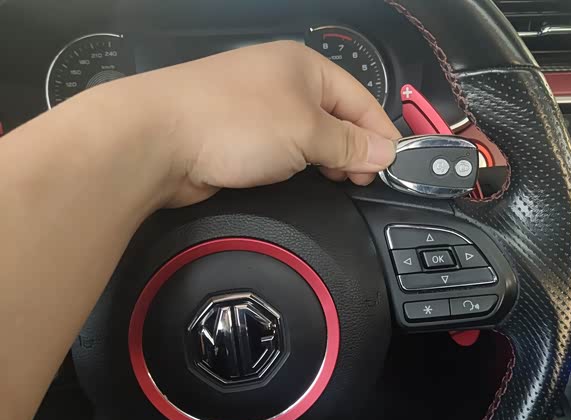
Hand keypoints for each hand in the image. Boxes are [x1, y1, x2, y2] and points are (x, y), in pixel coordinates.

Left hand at [105, 40, 400, 206]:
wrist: (157, 140)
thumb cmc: (240, 124)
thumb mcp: (307, 132)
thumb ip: (350, 145)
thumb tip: (387, 153)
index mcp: (305, 66)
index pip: (359, 99)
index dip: (380, 134)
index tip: (394, 169)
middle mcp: (283, 82)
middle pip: (336, 117)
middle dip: (354, 149)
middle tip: (363, 182)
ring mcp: (258, 108)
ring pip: (309, 136)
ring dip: (328, 160)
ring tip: (340, 183)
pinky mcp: (239, 136)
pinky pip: (283, 149)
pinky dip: (300, 165)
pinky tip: (306, 181)